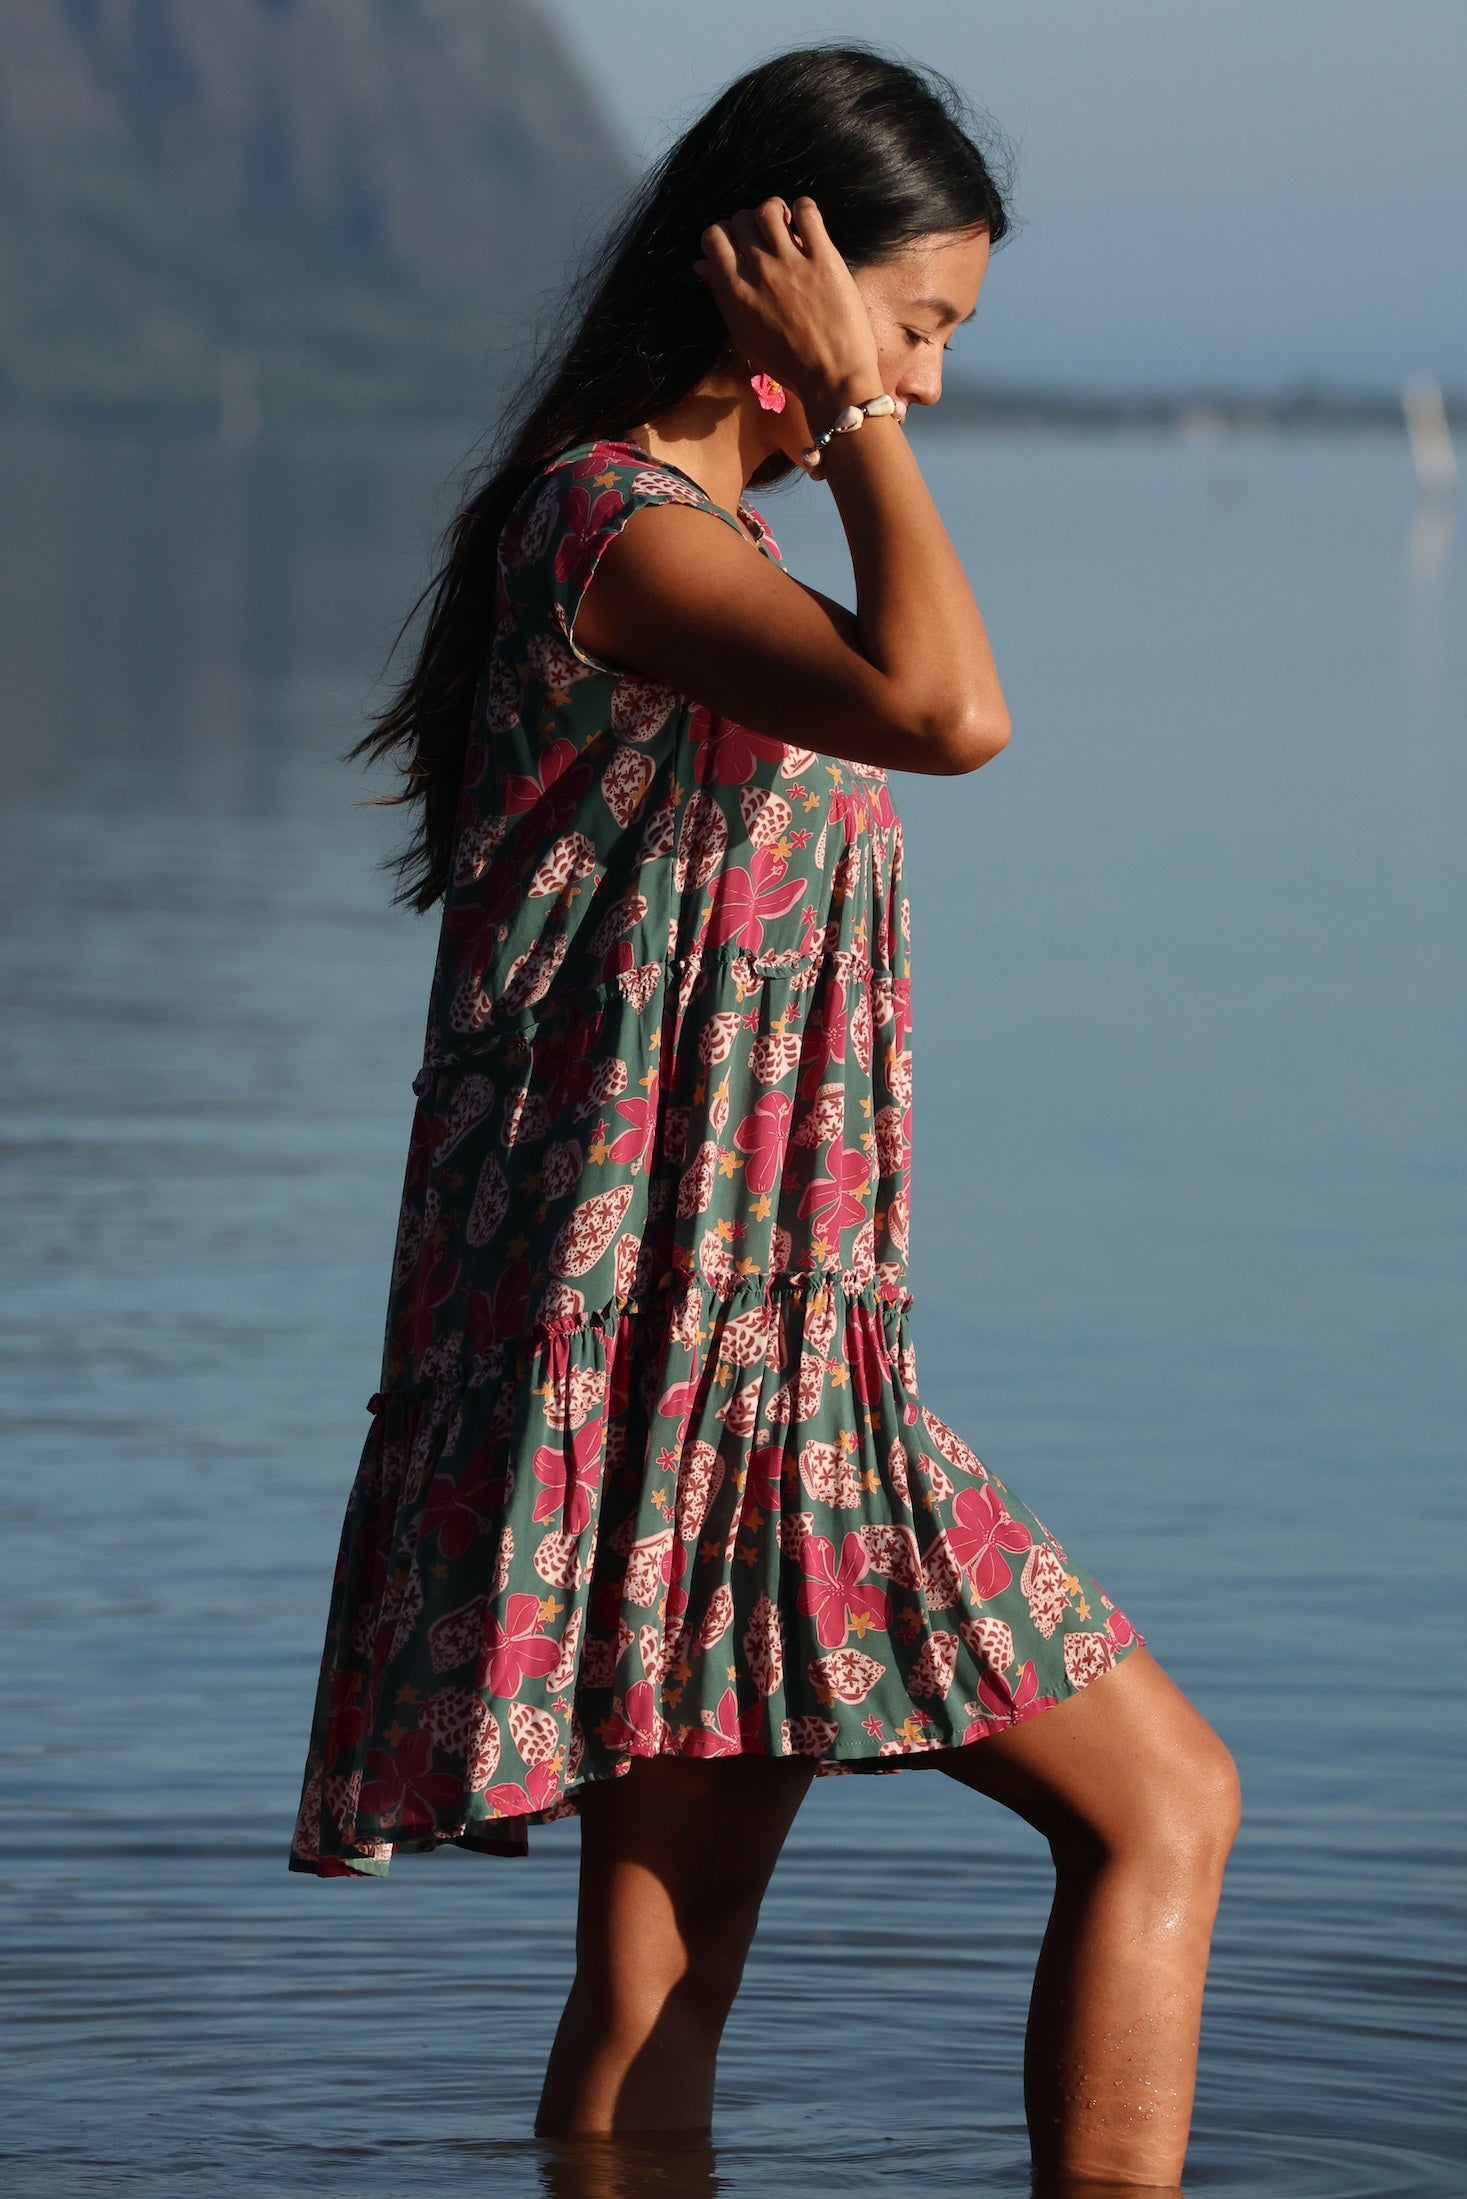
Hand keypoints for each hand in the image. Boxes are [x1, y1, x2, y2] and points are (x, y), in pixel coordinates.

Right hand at [694, 196, 882, 417]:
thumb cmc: (787, 364)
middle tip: (764, 239)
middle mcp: (759, 272)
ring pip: (769, 209)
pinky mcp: (824, 258)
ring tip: (785, 226)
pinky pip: (807, 211)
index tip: (737, 246)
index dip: (723, 235)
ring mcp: (792, 263)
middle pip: (741, 219)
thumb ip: (722, 297)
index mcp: (735, 292)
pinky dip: (804, 209)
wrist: (832, 378)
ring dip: (775, 211)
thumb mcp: (744, 336)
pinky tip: (807, 225)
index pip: (713, 238)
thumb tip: (702, 266)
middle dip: (749, 223)